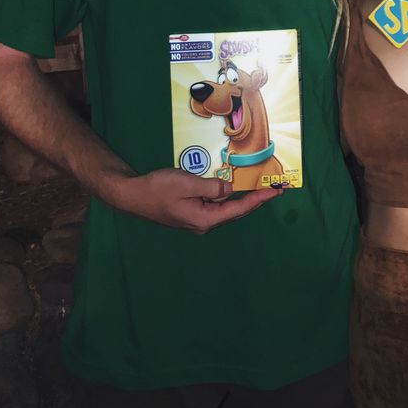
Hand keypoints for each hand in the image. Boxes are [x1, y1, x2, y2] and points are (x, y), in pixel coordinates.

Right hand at [102, 166, 280, 232]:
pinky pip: (214, 204)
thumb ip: (212, 187)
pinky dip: (225, 195)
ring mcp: (197, 219)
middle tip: (274, 188)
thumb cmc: (156, 189)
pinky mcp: (191, 212)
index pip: (239, 209)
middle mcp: (203, 223)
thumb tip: (229, 189)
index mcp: (205, 219)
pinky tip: (232, 187)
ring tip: (258, 186)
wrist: (131, 195)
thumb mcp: (187, 183)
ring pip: (224, 208)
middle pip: (235, 211)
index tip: (276, 191)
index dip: (259, 199)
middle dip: (254, 199)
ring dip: (241, 197)